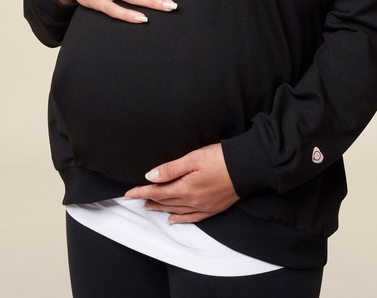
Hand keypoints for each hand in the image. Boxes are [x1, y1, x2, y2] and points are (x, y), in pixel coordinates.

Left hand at [124, 143, 238, 222]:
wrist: (247, 167)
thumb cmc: (220, 158)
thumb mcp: (193, 158)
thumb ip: (171, 169)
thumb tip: (151, 176)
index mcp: (185, 188)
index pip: (158, 191)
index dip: (142, 192)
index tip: (128, 194)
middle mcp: (192, 200)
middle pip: (166, 201)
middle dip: (150, 199)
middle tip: (137, 199)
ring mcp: (203, 206)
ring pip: (176, 210)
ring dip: (161, 208)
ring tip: (150, 206)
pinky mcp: (212, 208)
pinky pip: (192, 218)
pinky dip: (180, 219)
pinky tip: (173, 219)